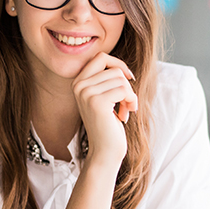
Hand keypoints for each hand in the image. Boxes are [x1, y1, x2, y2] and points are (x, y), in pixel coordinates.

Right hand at [71, 52, 137, 166]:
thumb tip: (122, 67)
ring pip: (121, 79)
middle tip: (127, 102)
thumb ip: (107, 80)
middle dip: (126, 85)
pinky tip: (125, 115)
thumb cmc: (109, 125)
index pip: (101, 57)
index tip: (129, 78)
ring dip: (130, 95)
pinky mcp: (97, 102)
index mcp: (78, 82)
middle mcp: (79, 86)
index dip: (118, 64)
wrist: (105, 151)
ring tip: (125, 110)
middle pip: (113, 68)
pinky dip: (131, 101)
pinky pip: (124, 90)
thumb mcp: (105, 97)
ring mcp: (86, 93)